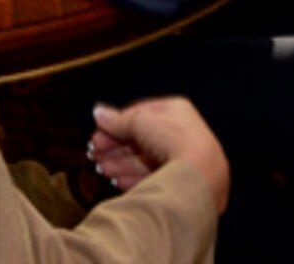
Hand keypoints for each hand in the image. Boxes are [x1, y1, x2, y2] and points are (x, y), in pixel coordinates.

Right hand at [90, 98, 229, 213]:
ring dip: (121, 164)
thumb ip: (116, 120)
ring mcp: (184, 159)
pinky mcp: (182, 181)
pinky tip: (119, 181)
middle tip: (96, 154)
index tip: (98, 134)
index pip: (139, 115)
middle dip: (116, 148)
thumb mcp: (137, 121)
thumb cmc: (176, 140)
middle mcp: (183, 134)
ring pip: (145, 160)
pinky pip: (153, 178)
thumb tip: (99, 113)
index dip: (115, 125)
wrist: (198, 174)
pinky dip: (134, 179)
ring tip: (103, 169)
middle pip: (141, 140)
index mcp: (176, 111)